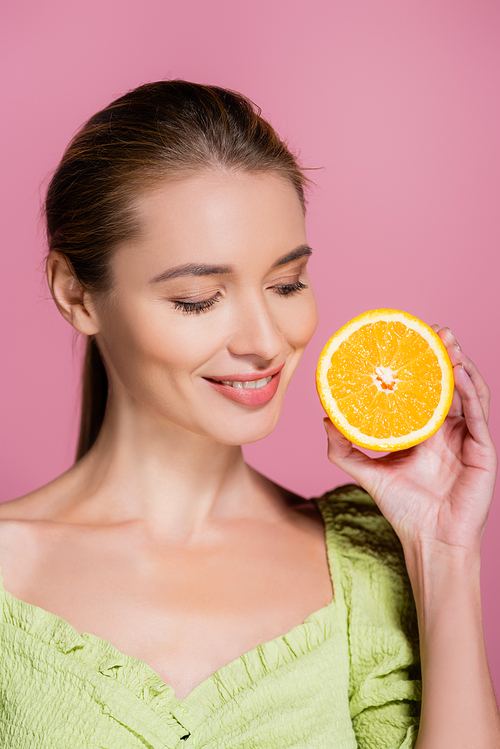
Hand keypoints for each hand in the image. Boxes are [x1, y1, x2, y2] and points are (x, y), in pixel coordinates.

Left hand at [323, 326, 497, 552]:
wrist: (428, 539)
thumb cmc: (403, 508)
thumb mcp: (367, 472)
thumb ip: (342, 449)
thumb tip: (324, 419)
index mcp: (426, 431)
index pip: (426, 389)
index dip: (422, 365)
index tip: (410, 340)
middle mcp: (449, 429)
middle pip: (450, 383)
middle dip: (445, 354)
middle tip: (434, 330)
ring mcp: (468, 438)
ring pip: (469, 392)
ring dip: (461, 365)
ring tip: (449, 342)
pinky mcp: (483, 450)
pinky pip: (479, 414)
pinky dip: (472, 391)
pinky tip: (461, 373)